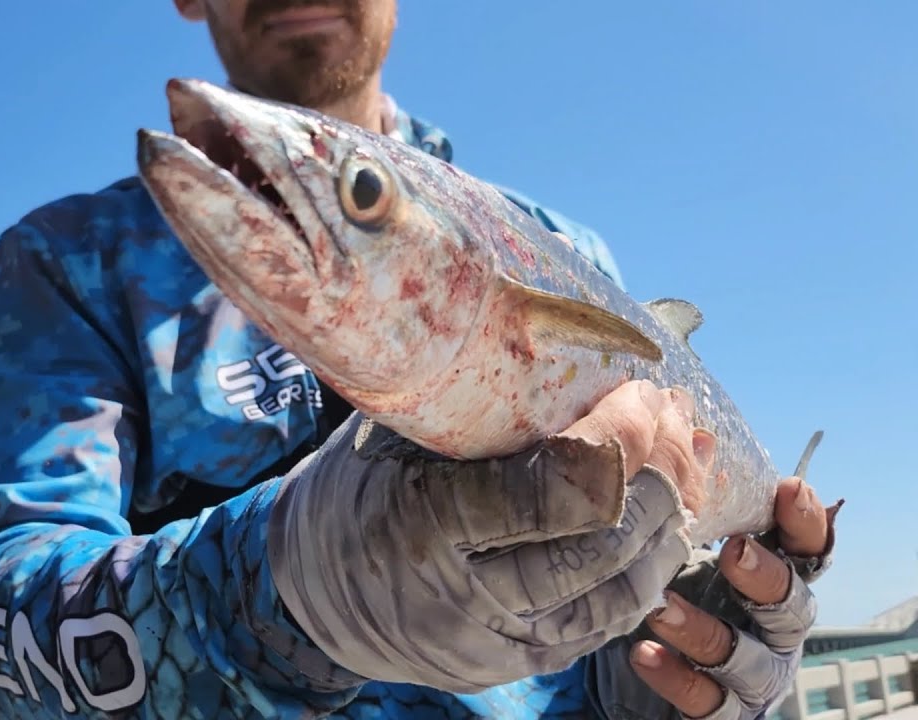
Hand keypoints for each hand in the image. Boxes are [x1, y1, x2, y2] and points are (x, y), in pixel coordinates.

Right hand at [267, 379, 707, 691]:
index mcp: (423, 523)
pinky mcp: (517, 663)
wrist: (311, 588)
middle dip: (657, 480)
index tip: (640, 395)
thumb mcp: (389, 432)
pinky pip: (605, 624)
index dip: (616, 444)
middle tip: (674, 422)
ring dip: (668, 527)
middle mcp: (463, 595)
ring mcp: (494, 640)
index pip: (551, 496)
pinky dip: (648, 569)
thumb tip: (560, 326)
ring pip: (616, 595)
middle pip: (599, 549)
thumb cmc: (355, 486)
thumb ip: (466, 397)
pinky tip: (666, 521)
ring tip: (683, 465)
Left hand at [590, 477, 840, 718]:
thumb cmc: (674, 581)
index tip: (786, 488)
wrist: (648, 666)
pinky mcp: (723, 707)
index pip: (807, 545)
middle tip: (731, 551)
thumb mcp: (679, 537)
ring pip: (748, 657)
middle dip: (766, 576)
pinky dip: (677, 678)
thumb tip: (674, 423)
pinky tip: (643, 654)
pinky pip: (708, 700)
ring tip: (661, 608)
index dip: (804, 519)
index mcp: (774, 573)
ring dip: (707, 631)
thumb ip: (686, 494)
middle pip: (792, 602)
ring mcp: (754, 670)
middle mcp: (775, 623)